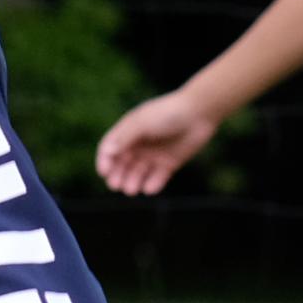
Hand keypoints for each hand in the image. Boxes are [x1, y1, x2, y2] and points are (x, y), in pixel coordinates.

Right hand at [96, 90, 220, 195]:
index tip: (104, 172)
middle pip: (122, 164)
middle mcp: (139, 144)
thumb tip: (107, 152)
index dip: (104, 161)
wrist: (199, 113)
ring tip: (132, 189)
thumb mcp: (142, 123)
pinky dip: (153, 185)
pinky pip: (157, 178)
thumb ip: (124, 137)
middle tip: (116, 185)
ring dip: (132, 182)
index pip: (109, 149)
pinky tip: (150, 188)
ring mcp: (153, 155)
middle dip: (117, 176)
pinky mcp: (169, 164)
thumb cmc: (167, 113)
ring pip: (138, 174)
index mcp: (128, 131)